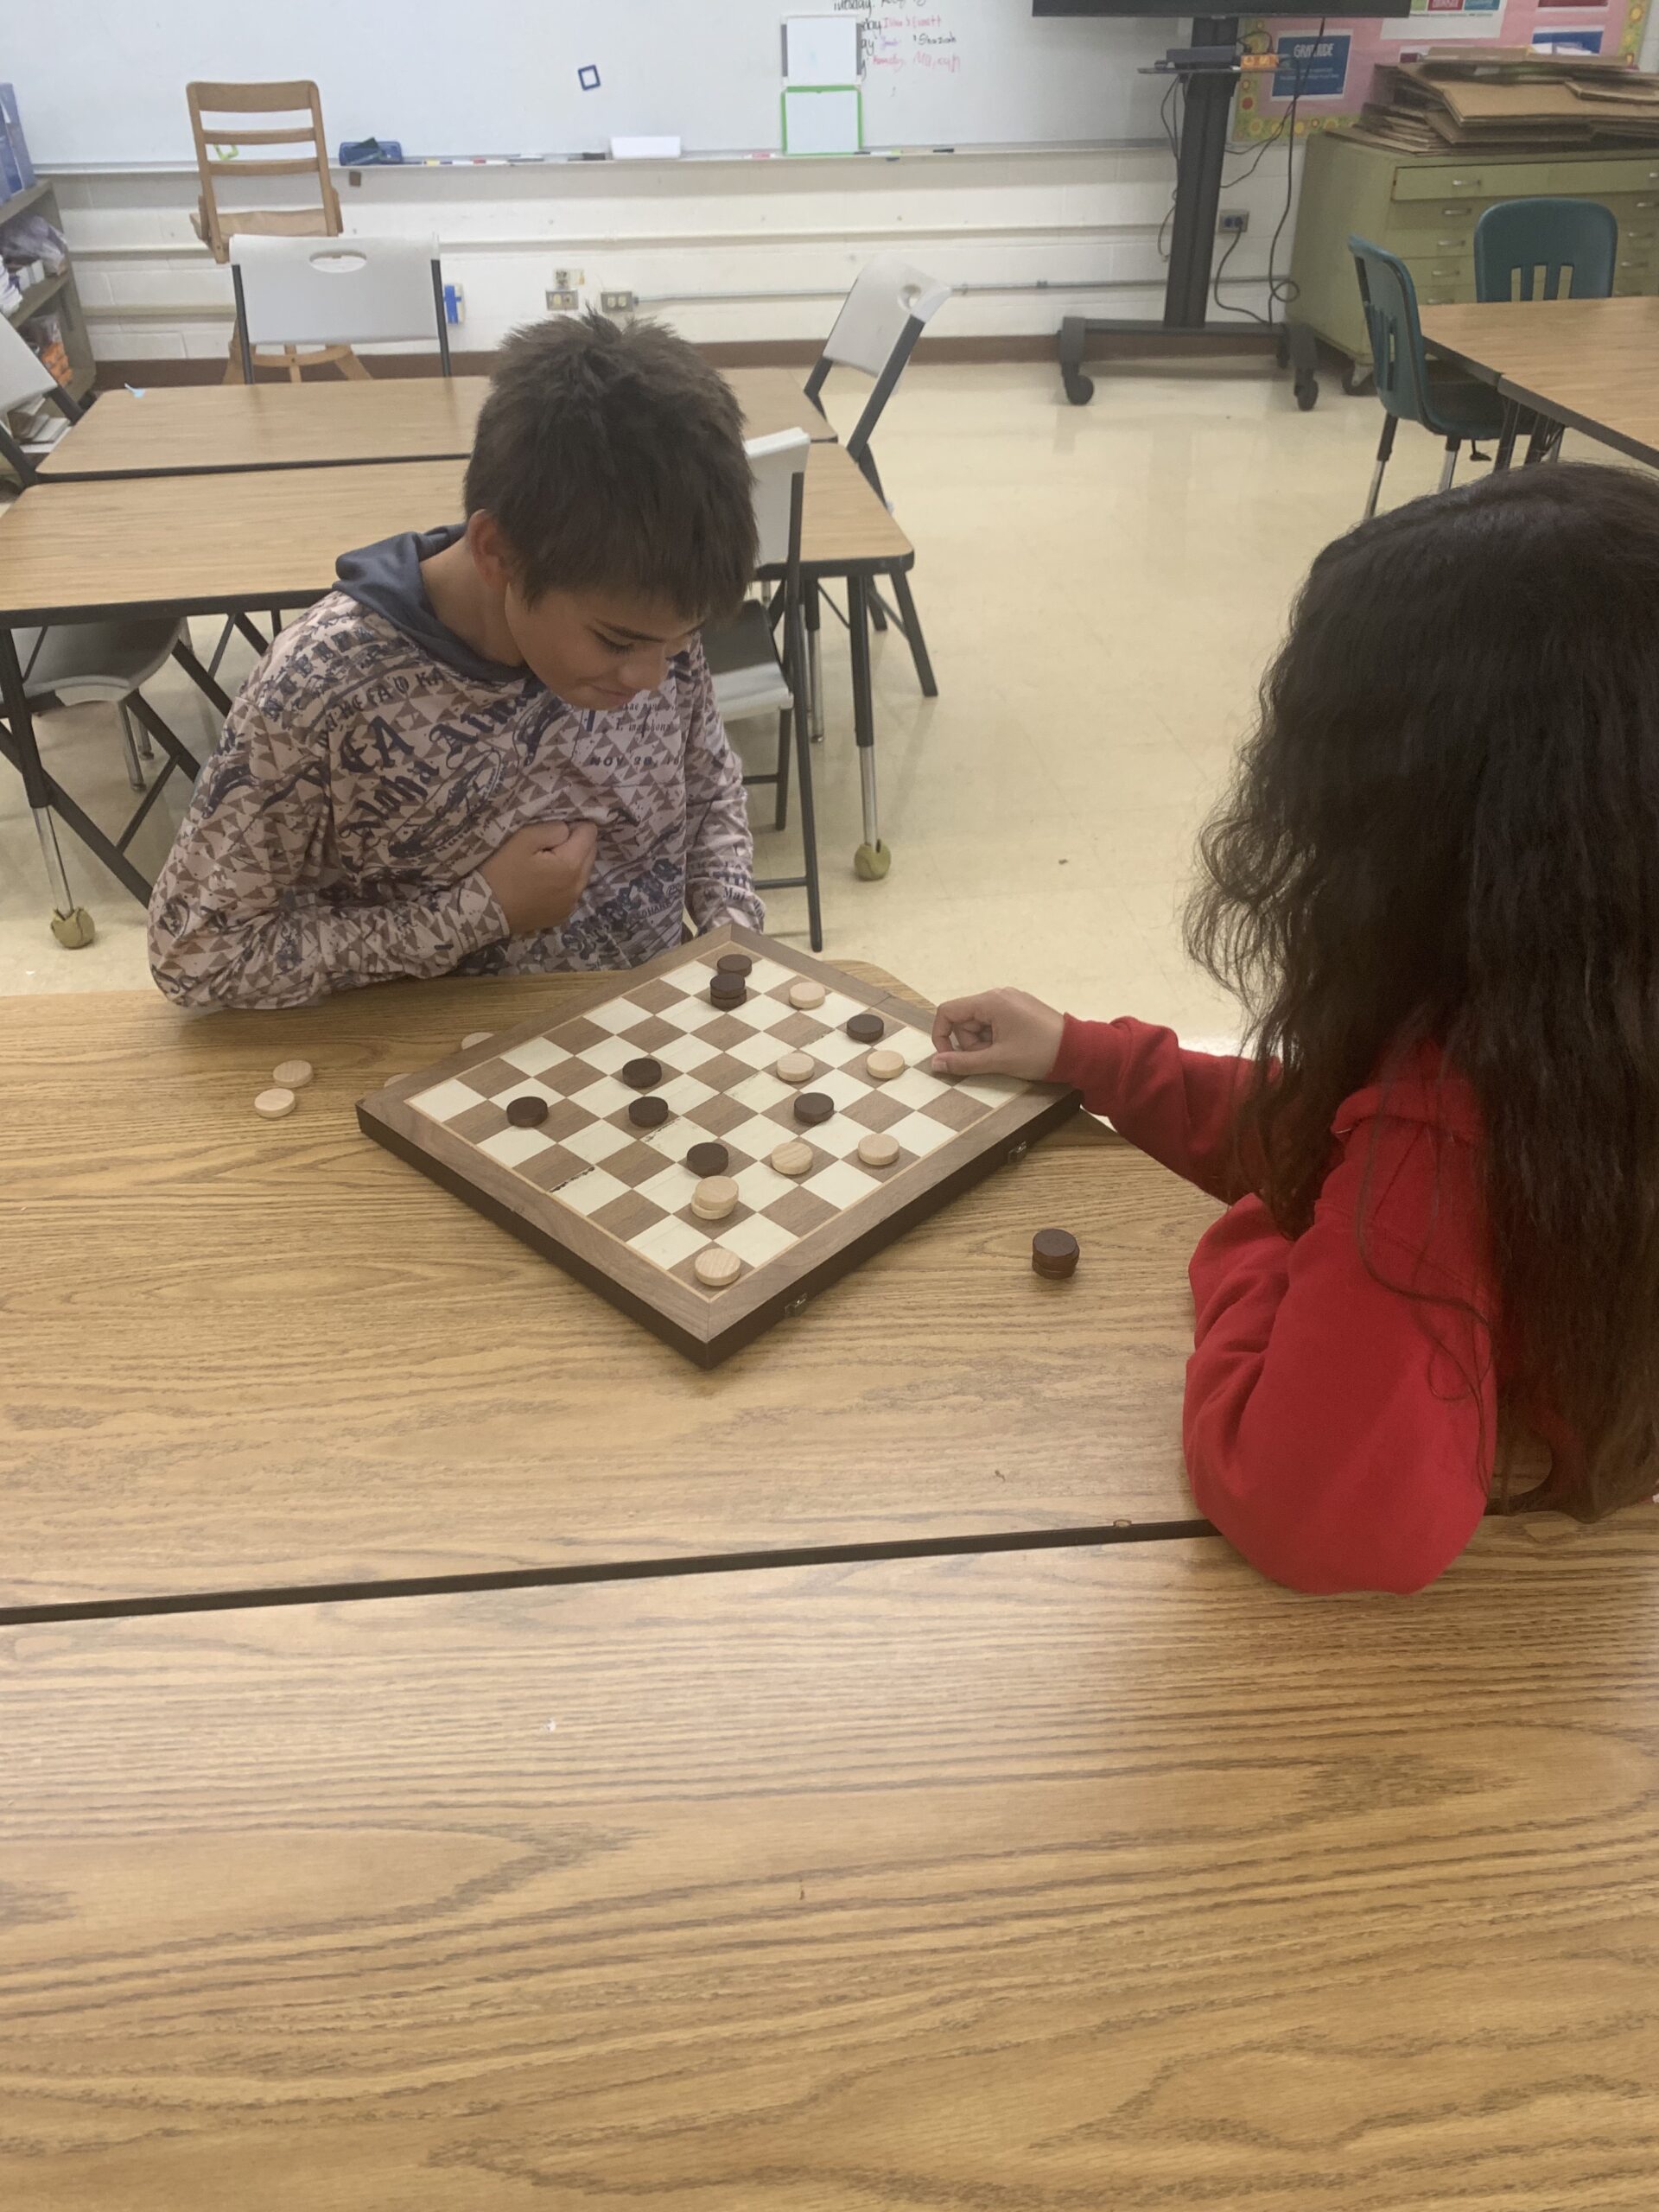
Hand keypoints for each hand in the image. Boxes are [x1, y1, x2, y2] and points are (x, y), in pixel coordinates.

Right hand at [480, 820, 598, 937]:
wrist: (485, 912)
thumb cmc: (502, 872)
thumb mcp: (522, 839)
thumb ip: (552, 829)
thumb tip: (567, 830)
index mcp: (571, 865)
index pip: (590, 833)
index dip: (573, 825)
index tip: (553, 832)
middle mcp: (579, 886)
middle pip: (591, 852)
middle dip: (576, 843)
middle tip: (548, 846)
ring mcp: (572, 903)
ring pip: (584, 872)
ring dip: (572, 863)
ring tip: (546, 864)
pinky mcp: (563, 914)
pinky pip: (574, 890)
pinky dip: (565, 882)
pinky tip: (545, 883)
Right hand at [931, 988, 1064, 1081]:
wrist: (1078, 1050)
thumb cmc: (1040, 1053)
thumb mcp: (998, 1061)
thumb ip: (963, 1062)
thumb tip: (936, 1064)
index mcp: (990, 1001)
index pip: (948, 1012)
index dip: (941, 1036)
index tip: (949, 1059)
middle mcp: (998, 995)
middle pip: (964, 1020)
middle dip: (971, 1043)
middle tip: (991, 1058)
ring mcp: (1010, 1001)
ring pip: (979, 1023)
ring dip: (984, 1043)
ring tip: (1005, 1055)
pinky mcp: (1020, 1009)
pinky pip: (995, 1022)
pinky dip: (996, 1038)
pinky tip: (1013, 1049)